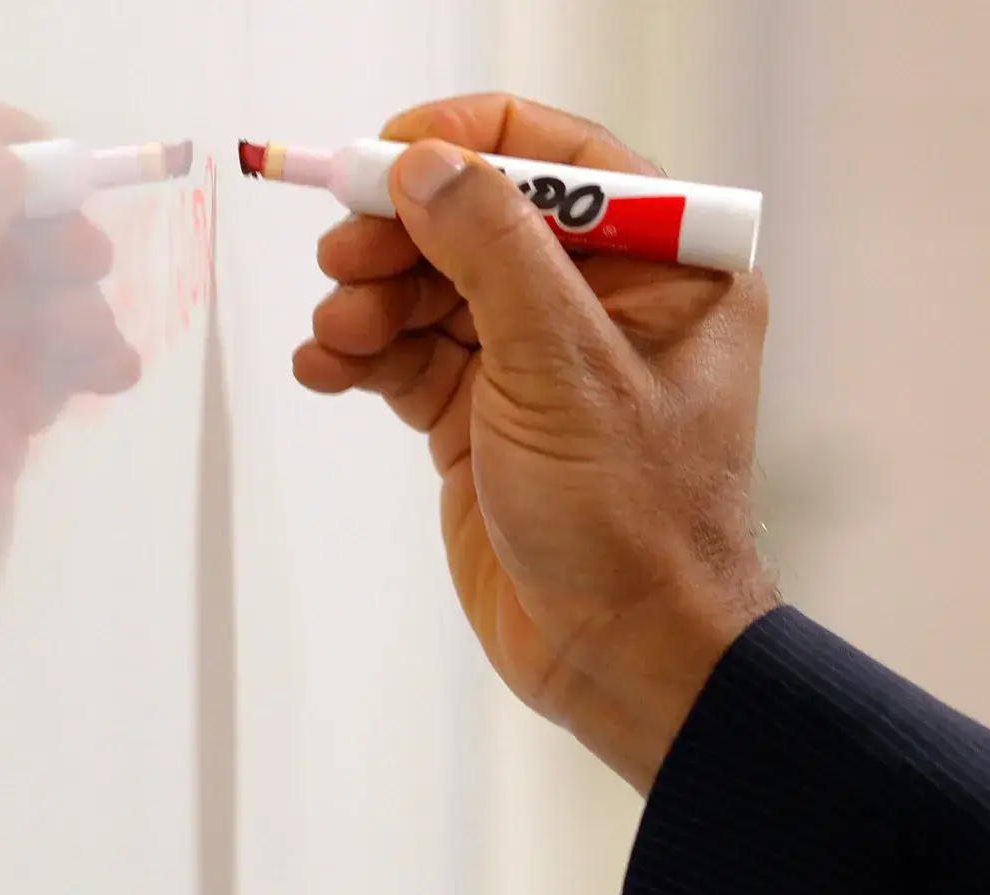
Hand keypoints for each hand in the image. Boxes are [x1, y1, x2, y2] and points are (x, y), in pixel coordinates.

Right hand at [293, 93, 776, 791]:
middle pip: (475, 220)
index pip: (558, 157)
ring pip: (429, 287)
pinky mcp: (481, 414)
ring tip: (338, 336)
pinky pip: (406, 355)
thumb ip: (494, 252)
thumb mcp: (565, 369)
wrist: (620, 656)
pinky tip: (324, 368)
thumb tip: (425, 164)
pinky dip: (359, 355)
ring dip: (369, 300)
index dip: (467, 143)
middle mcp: (600, 300)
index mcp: (665, 267)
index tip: (388, 156)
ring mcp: (534, 359)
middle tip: (344, 258)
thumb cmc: (634, 523)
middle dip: (400, 234)